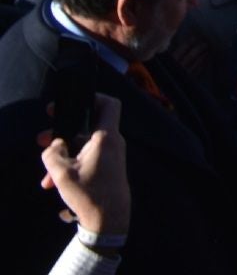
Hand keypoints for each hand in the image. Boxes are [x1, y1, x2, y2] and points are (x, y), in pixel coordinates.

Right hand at [38, 94, 129, 235]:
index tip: (70, 103)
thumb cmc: (89, 193)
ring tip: (46, 174)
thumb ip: (53, 153)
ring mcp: (111, 156)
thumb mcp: (61, 173)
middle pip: (87, 127)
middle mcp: (112, 143)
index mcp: (106, 137)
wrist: (109, 220)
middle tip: (42, 139)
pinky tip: (54, 183)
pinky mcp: (108, 168)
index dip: (91, 97)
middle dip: (62, 132)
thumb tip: (55, 144)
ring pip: (83, 146)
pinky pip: (87, 159)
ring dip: (63, 156)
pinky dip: (71, 166)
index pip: (109, 104)